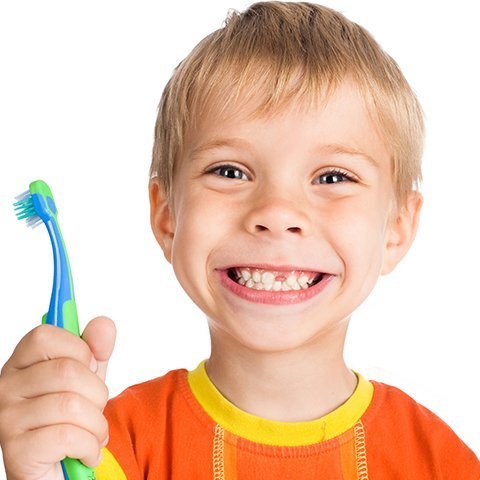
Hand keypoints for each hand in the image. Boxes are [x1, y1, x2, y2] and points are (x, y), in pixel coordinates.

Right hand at [0, 316, 115, 479]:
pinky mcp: (15, 452)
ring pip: (71, 405)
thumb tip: (103, 324)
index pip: (44, 335)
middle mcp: (6, 387)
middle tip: (95, 408)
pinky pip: (68, 437)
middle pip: (66, 371)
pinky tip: (87, 452)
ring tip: (94, 433)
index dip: (79, 349)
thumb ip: (96, 349)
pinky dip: (90, 446)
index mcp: (21, 364)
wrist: (59, 470)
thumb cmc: (71, 419)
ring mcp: (6, 419)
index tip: (89, 367)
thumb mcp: (88, 378)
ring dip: (97, 424)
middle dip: (97, 392)